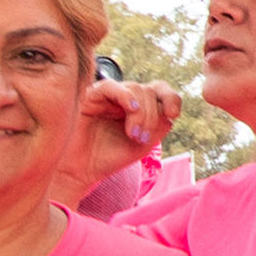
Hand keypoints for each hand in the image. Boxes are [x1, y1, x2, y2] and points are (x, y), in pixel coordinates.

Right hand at [71, 78, 181, 193]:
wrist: (82, 169)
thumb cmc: (111, 156)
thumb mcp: (143, 143)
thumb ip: (158, 125)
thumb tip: (167, 112)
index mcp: (140, 106)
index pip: (161, 90)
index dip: (171, 98)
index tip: (173, 114)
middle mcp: (126, 97)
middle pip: (150, 92)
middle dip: (152, 116)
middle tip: (141, 138)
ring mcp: (109, 95)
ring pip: (136, 88)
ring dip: (141, 114)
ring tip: (132, 135)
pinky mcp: (91, 96)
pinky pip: (111, 86)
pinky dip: (125, 96)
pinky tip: (131, 109)